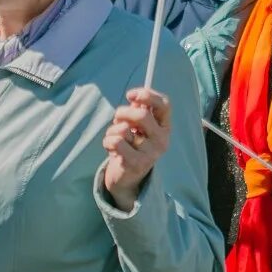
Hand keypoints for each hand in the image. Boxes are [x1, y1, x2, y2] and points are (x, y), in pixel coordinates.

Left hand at [103, 89, 171, 210]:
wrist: (128, 176)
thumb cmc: (132, 144)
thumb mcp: (137, 125)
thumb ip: (138, 109)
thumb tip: (134, 97)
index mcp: (164, 126)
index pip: (164, 104)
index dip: (146, 95)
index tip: (130, 95)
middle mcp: (162, 140)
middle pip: (142, 115)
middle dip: (122, 113)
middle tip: (117, 119)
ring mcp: (151, 153)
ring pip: (124, 129)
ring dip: (112, 130)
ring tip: (115, 138)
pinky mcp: (137, 163)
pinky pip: (115, 142)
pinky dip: (107, 141)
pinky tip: (111, 148)